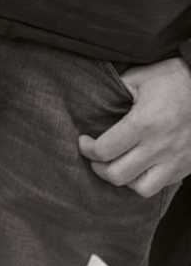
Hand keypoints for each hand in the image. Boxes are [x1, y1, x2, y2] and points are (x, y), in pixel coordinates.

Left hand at [78, 58, 190, 196]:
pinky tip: (137, 166)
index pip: (104, 150)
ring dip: (124, 178)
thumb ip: (115, 92)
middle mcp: (160, 146)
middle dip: (99, 167)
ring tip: (117, 164)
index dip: (87, 149)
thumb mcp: (140, 77)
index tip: (84, 141)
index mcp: (145, 123)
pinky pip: (160, 186)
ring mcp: (176, 159)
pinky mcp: (186, 166)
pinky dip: (144, 180)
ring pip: (140, 188)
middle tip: (96, 155)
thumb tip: (93, 103)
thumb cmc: (173, 78)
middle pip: (117, 175)